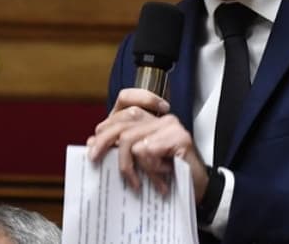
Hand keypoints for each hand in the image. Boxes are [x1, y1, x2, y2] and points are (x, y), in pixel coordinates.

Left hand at [87, 88, 208, 201]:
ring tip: (138, 183)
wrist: (196, 189)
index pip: (126, 100)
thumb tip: (91, 142)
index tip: (95, 142)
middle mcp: (161, 118)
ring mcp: (171, 126)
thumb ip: (118, 148)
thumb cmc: (168, 176)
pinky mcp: (179, 137)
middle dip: (103, 143)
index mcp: (150, 120)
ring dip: (131, 166)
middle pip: (123, 122)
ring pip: (131, 140)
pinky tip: (159, 179)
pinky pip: (147, 151)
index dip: (106, 119)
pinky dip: (149, 169)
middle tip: (95, 160)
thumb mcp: (139, 161)